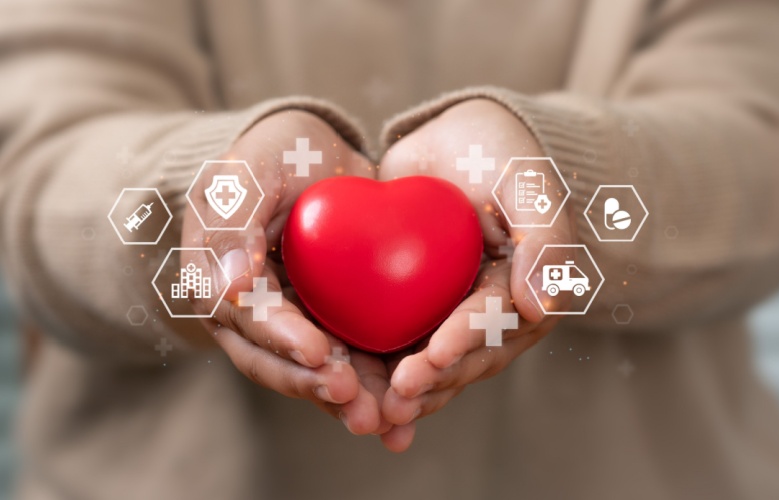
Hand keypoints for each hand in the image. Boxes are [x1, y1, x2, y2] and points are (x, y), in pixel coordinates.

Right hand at [180, 110, 391, 435]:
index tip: (317, 352)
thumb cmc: (277, 153)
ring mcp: (291, 326)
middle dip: (317, 384)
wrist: (316, 157)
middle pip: (278, 361)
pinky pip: (349, 363)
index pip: (247, 317)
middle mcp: (249, 315)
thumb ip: (233, 220)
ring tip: (386, 421)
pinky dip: (374, 387)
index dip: (280, 338)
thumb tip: (229, 288)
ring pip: (315, 372)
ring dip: (349, 400)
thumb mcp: (249, 169)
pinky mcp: (329, 328)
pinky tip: (404, 415)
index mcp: (219, 281)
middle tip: (358, 402)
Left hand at [377, 99, 576, 450]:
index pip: (497, 322)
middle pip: (463, 358)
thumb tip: (539, 307)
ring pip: (431, 364)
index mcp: (525, 291)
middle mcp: (490, 313)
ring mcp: (451, 315)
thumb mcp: (527, 181)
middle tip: (396, 400)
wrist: (451, 138)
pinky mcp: (414, 310)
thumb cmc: (497, 151)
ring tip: (374, 414)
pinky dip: (377, 372)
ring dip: (406, 393)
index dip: (466, 341)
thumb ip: (544, 238)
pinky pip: (398, 346)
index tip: (434, 356)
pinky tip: (351, 393)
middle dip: (431, 381)